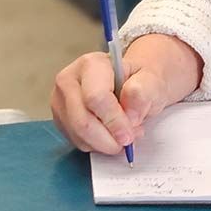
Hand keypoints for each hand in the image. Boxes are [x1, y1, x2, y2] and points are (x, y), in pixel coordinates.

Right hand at [50, 33, 202, 153]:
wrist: (131, 84)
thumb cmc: (139, 81)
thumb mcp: (151, 81)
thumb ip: (143, 92)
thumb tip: (130, 114)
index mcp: (91, 64)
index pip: (96, 97)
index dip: (114, 121)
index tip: (129, 135)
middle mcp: (69, 79)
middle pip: (82, 121)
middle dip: (108, 139)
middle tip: (128, 141)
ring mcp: (61, 100)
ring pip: (78, 135)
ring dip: (104, 144)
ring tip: (121, 135)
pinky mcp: (60, 118)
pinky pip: (76, 141)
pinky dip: (96, 145)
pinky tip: (109, 134)